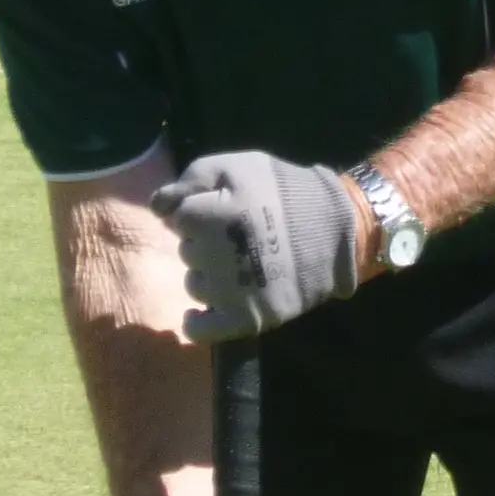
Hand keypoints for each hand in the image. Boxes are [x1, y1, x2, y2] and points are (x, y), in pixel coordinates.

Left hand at [149, 151, 360, 342]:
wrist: (337, 228)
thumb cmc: (284, 191)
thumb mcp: (239, 166)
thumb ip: (193, 178)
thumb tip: (157, 206)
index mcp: (217, 213)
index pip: (178, 218)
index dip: (200, 212)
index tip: (223, 212)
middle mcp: (221, 254)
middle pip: (187, 251)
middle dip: (205, 243)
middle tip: (237, 238)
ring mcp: (235, 290)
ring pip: (195, 285)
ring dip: (209, 275)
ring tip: (239, 265)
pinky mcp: (249, 318)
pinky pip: (201, 330)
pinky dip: (197, 323)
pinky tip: (206, 312)